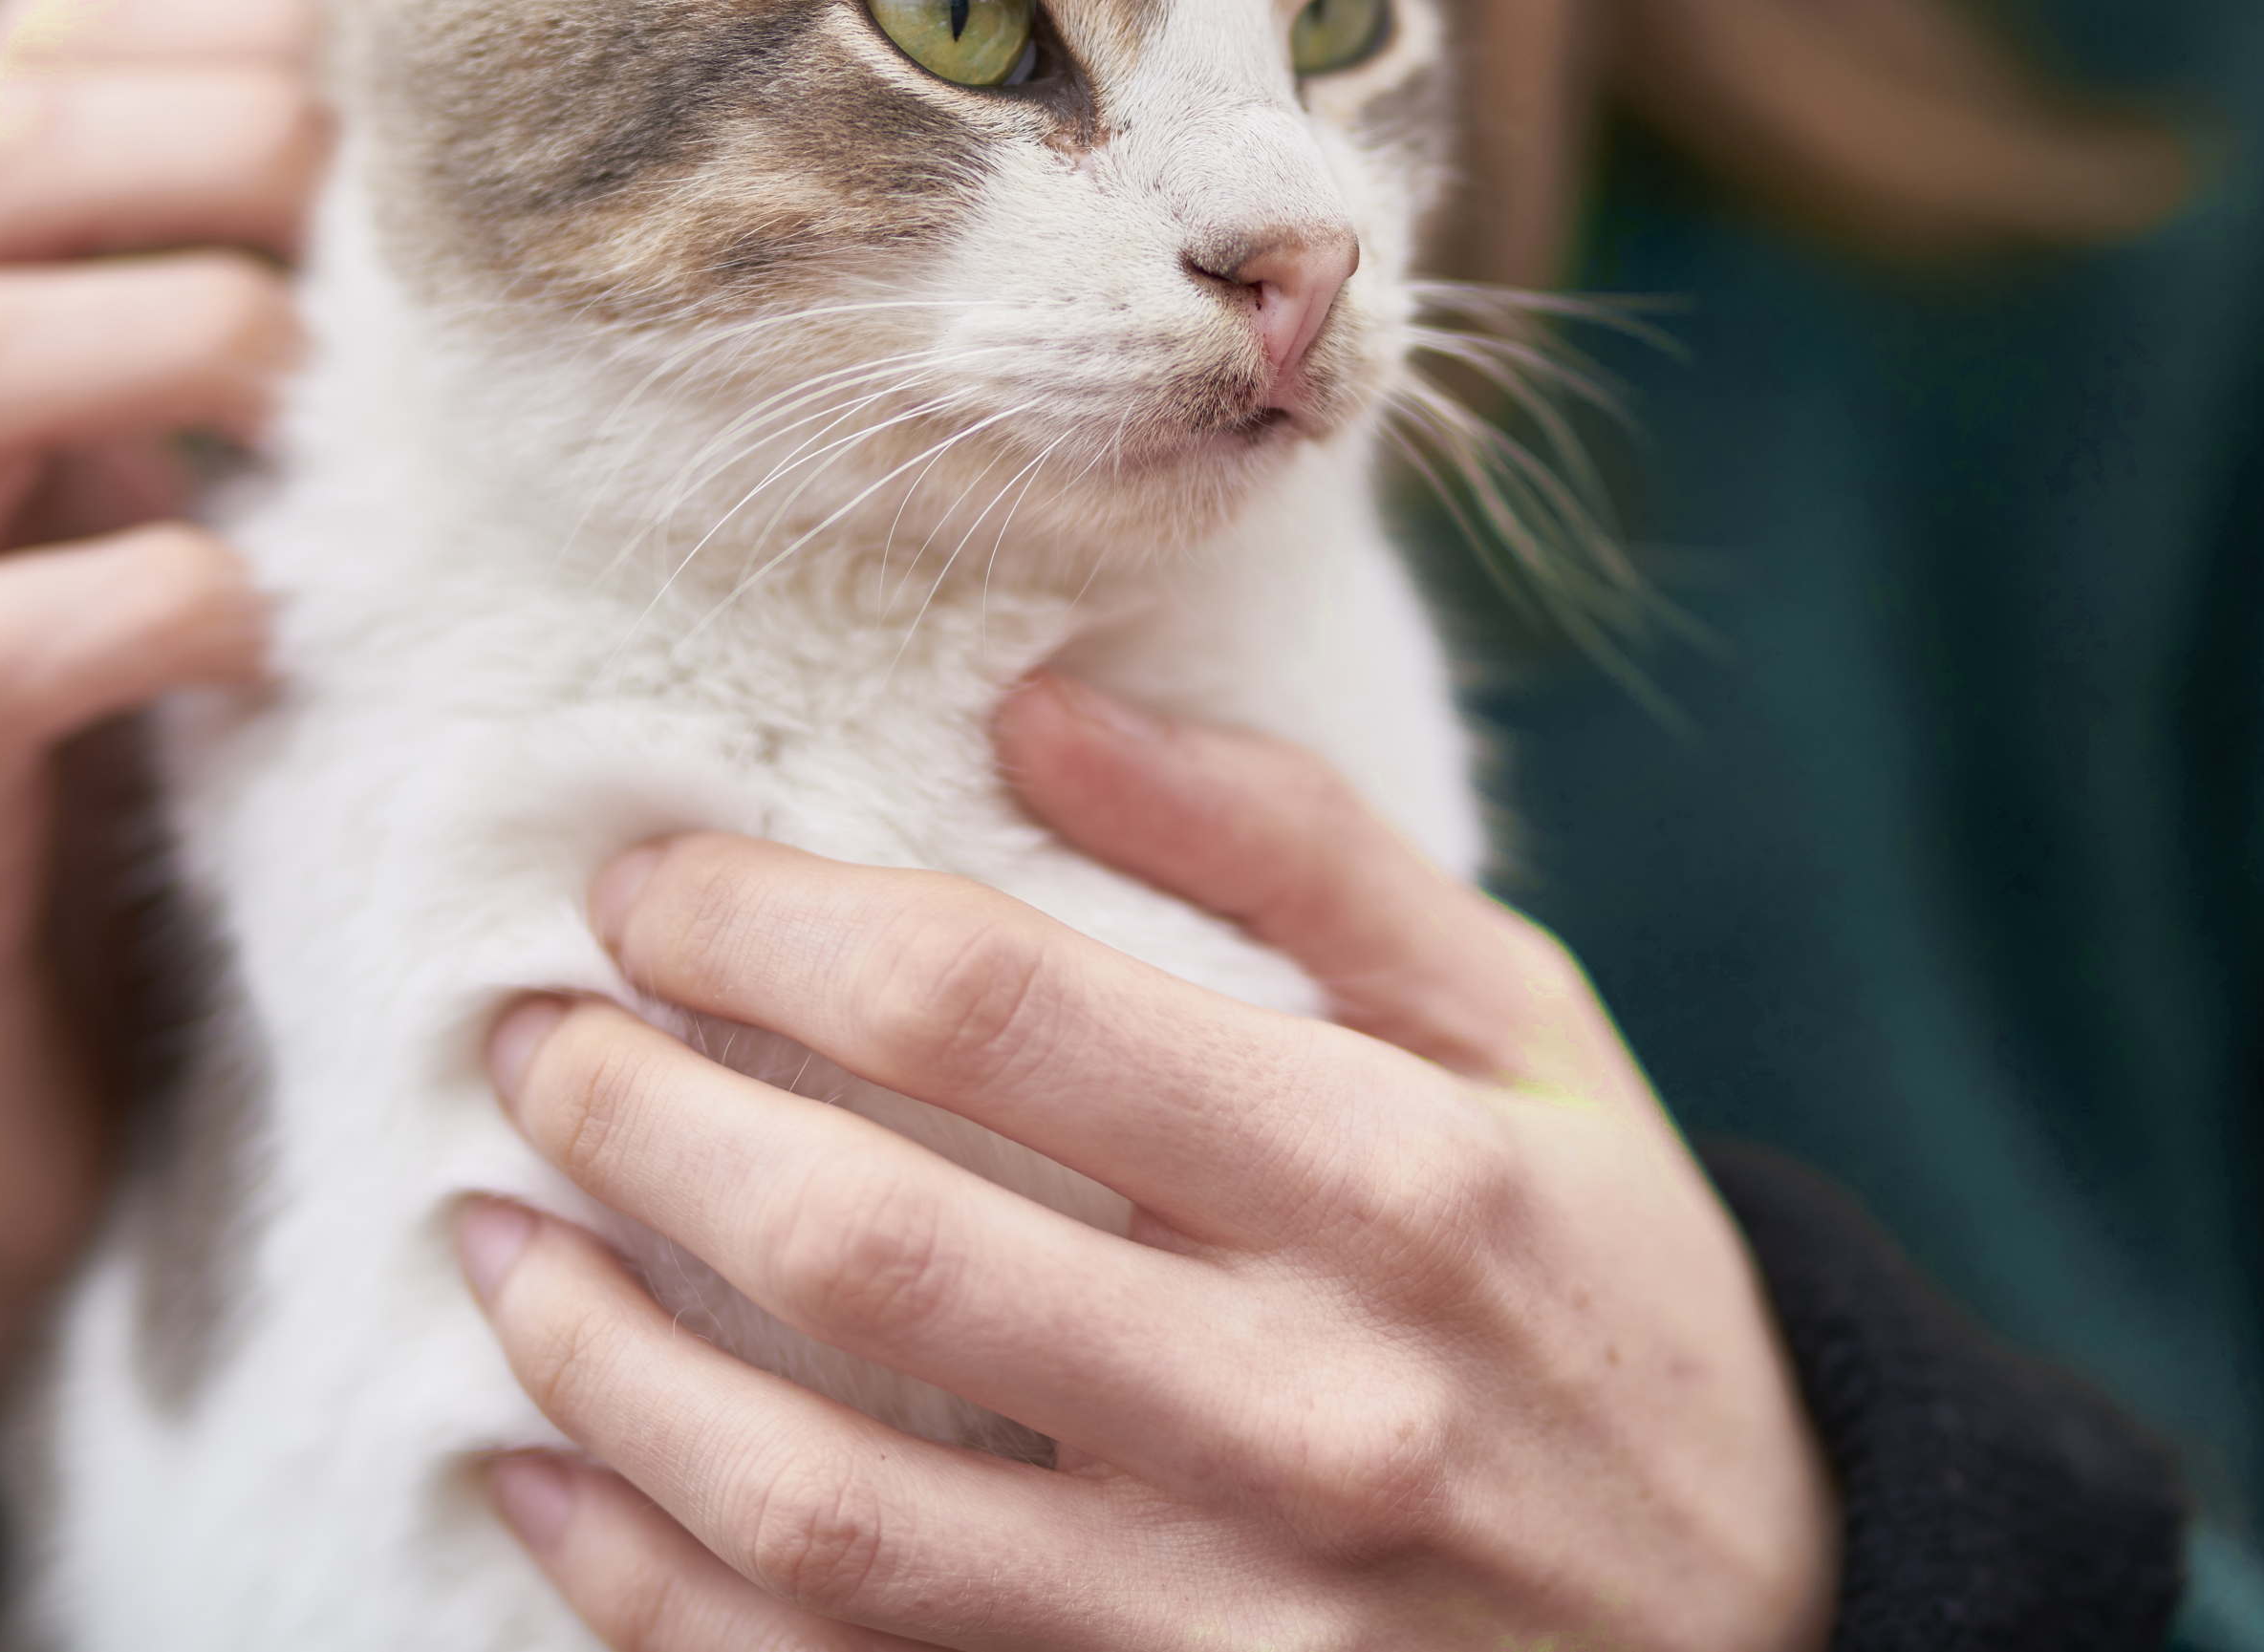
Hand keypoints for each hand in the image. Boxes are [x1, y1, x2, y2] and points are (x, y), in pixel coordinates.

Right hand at [0, 0, 325, 1545]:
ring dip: (167, 330)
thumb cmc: (125, 808)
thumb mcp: (180, 543)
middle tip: (406, 209)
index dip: (221, 36)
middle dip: (212, 140)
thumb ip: (262, 382)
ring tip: (325, 380)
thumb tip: (515, 210)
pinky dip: (131, 600)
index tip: (429, 83)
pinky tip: (258, 617)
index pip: (23, 79)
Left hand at [463, 676, 1839, 1650]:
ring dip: (593, 1353)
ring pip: (807, 1496)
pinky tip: (544, 1473)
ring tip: (493, 1230)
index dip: (763, 927)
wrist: (1771, 1645)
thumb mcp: (1525, 1031)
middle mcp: (1301, 1405)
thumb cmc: (1609, 1296)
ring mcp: (1218, 1618)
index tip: (642, 884)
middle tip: (526, 1036)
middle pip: (864, 1239)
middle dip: (635, 1113)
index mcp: (1394, 1177)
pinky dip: (643, 1587)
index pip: (988, 1006)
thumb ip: (1293, 852)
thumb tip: (1033, 704)